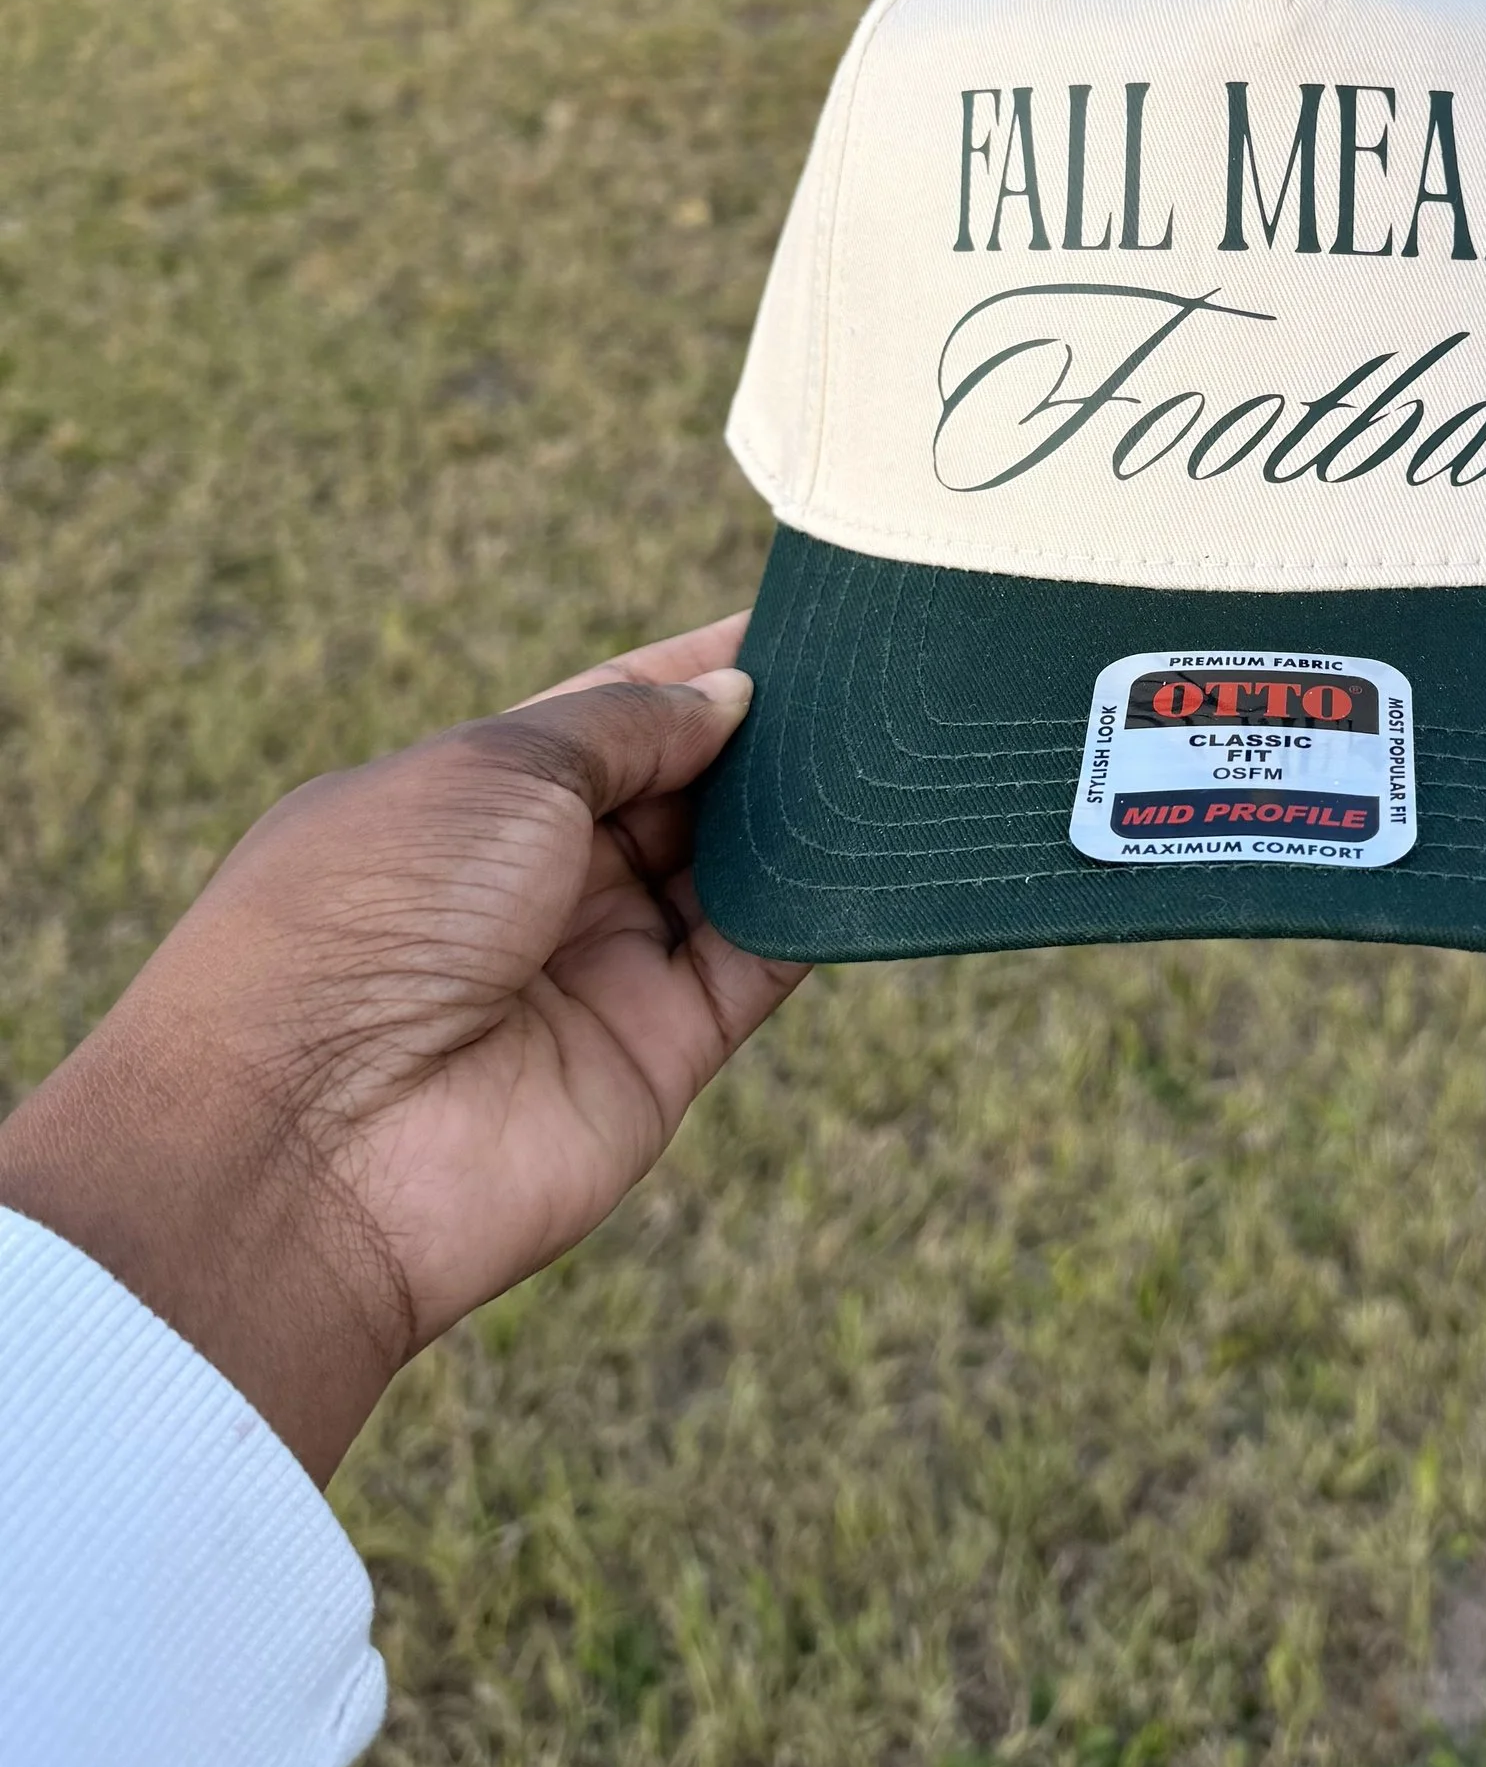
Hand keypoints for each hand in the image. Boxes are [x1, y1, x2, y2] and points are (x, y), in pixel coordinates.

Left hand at [0, 617, 804, 1483]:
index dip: (699, 670)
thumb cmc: (363, 921)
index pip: (612, 714)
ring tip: (895, 741)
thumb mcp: (493, 769)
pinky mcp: (660, 1054)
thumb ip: (625, 725)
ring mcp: (600, 971)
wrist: (307, 1144)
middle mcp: (537, 885)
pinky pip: (760, 963)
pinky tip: (879, 841)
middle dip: (765, 737)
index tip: (802, 622)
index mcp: (472, 799)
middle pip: (682, 792)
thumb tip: (729, 696)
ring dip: (801, 815)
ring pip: (732, 872)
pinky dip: (819, 906)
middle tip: (874, 676)